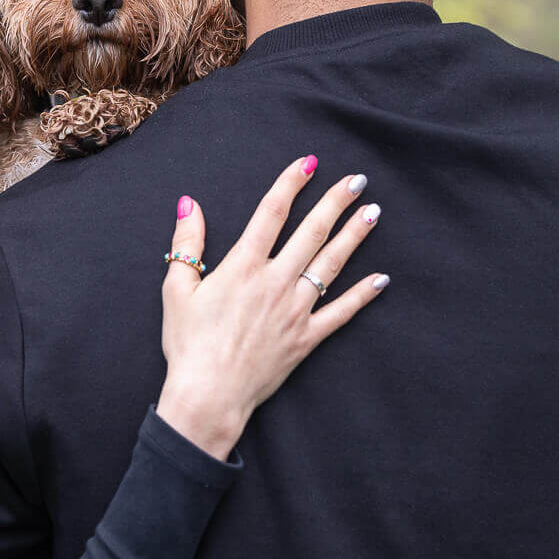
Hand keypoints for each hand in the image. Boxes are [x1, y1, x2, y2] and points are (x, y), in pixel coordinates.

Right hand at [155, 156, 387, 459]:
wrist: (208, 396)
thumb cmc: (188, 344)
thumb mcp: (177, 289)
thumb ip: (187, 243)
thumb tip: (189, 203)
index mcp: (243, 266)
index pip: (271, 212)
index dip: (291, 183)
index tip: (308, 162)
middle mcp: (275, 282)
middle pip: (311, 232)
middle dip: (336, 202)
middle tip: (357, 180)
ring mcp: (295, 310)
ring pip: (331, 265)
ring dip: (354, 236)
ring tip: (373, 212)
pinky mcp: (306, 338)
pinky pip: (341, 312)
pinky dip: (363, 295)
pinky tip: (382, 278)